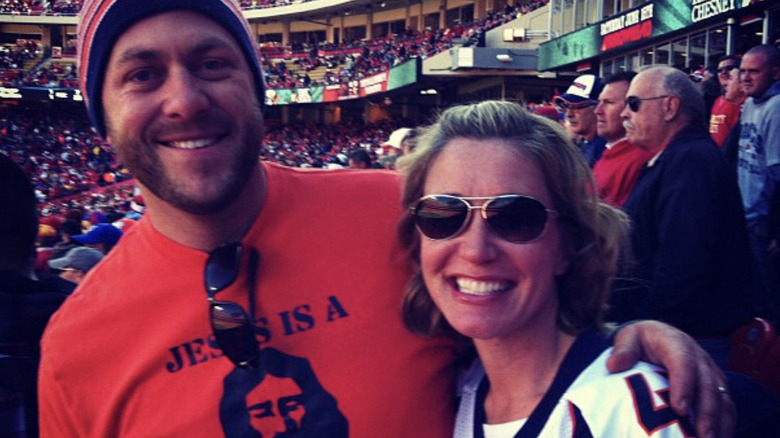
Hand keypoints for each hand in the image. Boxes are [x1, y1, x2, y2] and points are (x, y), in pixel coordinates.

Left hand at [607, 321, 734, 437]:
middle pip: (707, 384)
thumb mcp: (628, 337)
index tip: (679, 409)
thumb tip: (614, 365)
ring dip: (720, 422)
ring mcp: (710, 372)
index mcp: (676, 342)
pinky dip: (725, 425)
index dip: (684, 384)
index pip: (683, 362)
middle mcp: (699, 357)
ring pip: (722, 397)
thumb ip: (623, 349)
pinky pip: (727, 405)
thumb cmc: (641, 340)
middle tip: (702, 437)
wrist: (657, 336)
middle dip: (706, 412)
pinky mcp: (716, 385)